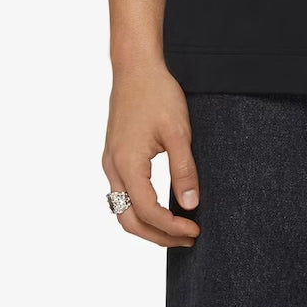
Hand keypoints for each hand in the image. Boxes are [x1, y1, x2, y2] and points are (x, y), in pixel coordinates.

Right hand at [102, 60, 200, 246]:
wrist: (136, 68)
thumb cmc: (158, 94)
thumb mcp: (178, 132)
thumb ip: (184, 170)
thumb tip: (191, 205)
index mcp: (127, 164)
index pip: (148, 212)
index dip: (172, 227)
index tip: (195, 230)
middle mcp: (113, 167)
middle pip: (128, 220)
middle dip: (157, 236)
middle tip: (187, 238)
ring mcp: (111, 162)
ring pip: (122, 210)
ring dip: (147, 225)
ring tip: (176, 229)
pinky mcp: (114, 156)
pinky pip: (122, 193)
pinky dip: (139, 209)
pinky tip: (160, 207)